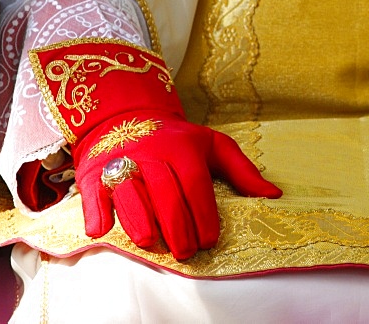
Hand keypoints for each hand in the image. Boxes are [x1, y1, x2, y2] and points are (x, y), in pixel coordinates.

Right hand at [28, 38, 281, 260]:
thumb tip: (274, 194)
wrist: (127, 117)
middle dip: (177, 225)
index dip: (203, 213)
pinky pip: (94, 192)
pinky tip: (101, 230)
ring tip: (151, 242)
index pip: (195, 183)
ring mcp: (122, 161)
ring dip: (139, 219)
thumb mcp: (213, 145)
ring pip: (130, 192)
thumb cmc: (177, 140)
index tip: (210, 239)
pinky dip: (96, 211)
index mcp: (182, 147)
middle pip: (165, 192)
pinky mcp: (95, 172)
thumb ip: (242, 171)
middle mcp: (152, 152)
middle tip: (186, 252)